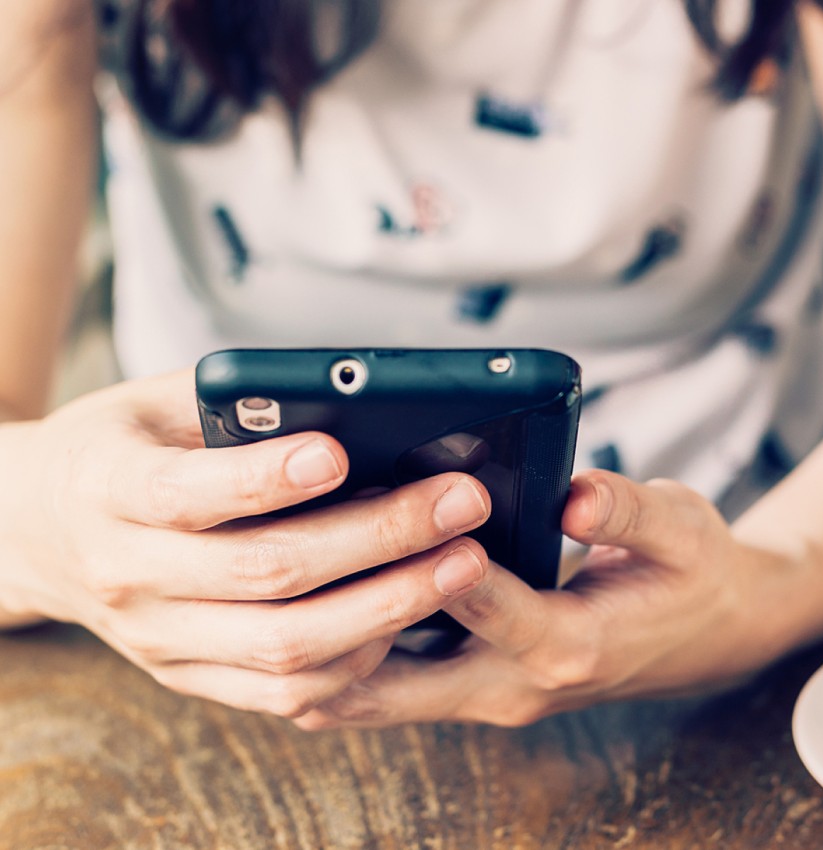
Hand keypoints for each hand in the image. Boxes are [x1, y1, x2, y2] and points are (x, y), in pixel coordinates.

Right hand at [0, 370, 491, 714]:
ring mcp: (161, 640)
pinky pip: (283, 690)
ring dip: (388, 608)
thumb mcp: (152, 404)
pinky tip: (410, 617)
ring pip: (286, 646)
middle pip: (266, 572)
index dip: (266, 477)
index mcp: (109, 491)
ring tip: (462, 564)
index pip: (189, 493)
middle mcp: (132, 577)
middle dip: (379, 538)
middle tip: (461, 503)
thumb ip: (233, 402)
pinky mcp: (189, 675)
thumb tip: (344, 404)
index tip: (341, 452)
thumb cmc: (112, 450)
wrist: (37, 530)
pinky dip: (356, 659)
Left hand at [292, 469, 806, 727]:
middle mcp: (516, 682)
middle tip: (274, 575)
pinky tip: (307, 622)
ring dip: (326, 658)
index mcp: (569, 642)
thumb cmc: (693, 577)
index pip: (481, 605)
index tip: (378, 514)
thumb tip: (577, 495)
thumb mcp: (683, 529)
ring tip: (264, 607)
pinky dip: (349, 665)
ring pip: (385, 695)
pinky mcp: (476, 685)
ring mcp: (491, 692)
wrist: (710, 634)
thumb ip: (630, 511)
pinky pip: (395, 689)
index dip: (431, 562)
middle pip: (401, 676)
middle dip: (337, 627)